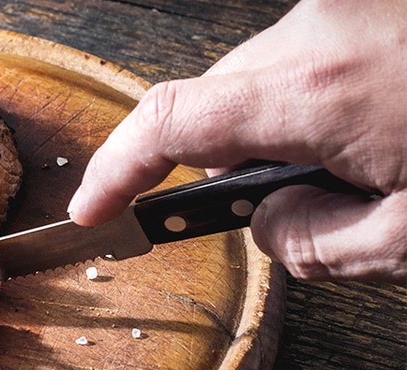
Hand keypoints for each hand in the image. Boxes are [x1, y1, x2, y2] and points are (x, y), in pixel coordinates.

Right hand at [68, 0, 406, 282]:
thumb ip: (316, 245)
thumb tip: (267, 225)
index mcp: (316, 93)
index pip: (168, 125)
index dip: (115, 171)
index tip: (93, 207)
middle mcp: (319, 30)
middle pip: (218, 101)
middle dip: (234, 160)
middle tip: (296, 203)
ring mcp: (344, 3)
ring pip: (265, 75)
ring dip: (287, 123)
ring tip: (366, 157)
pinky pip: (310, 48)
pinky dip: (323, 91)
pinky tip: (381, 119)